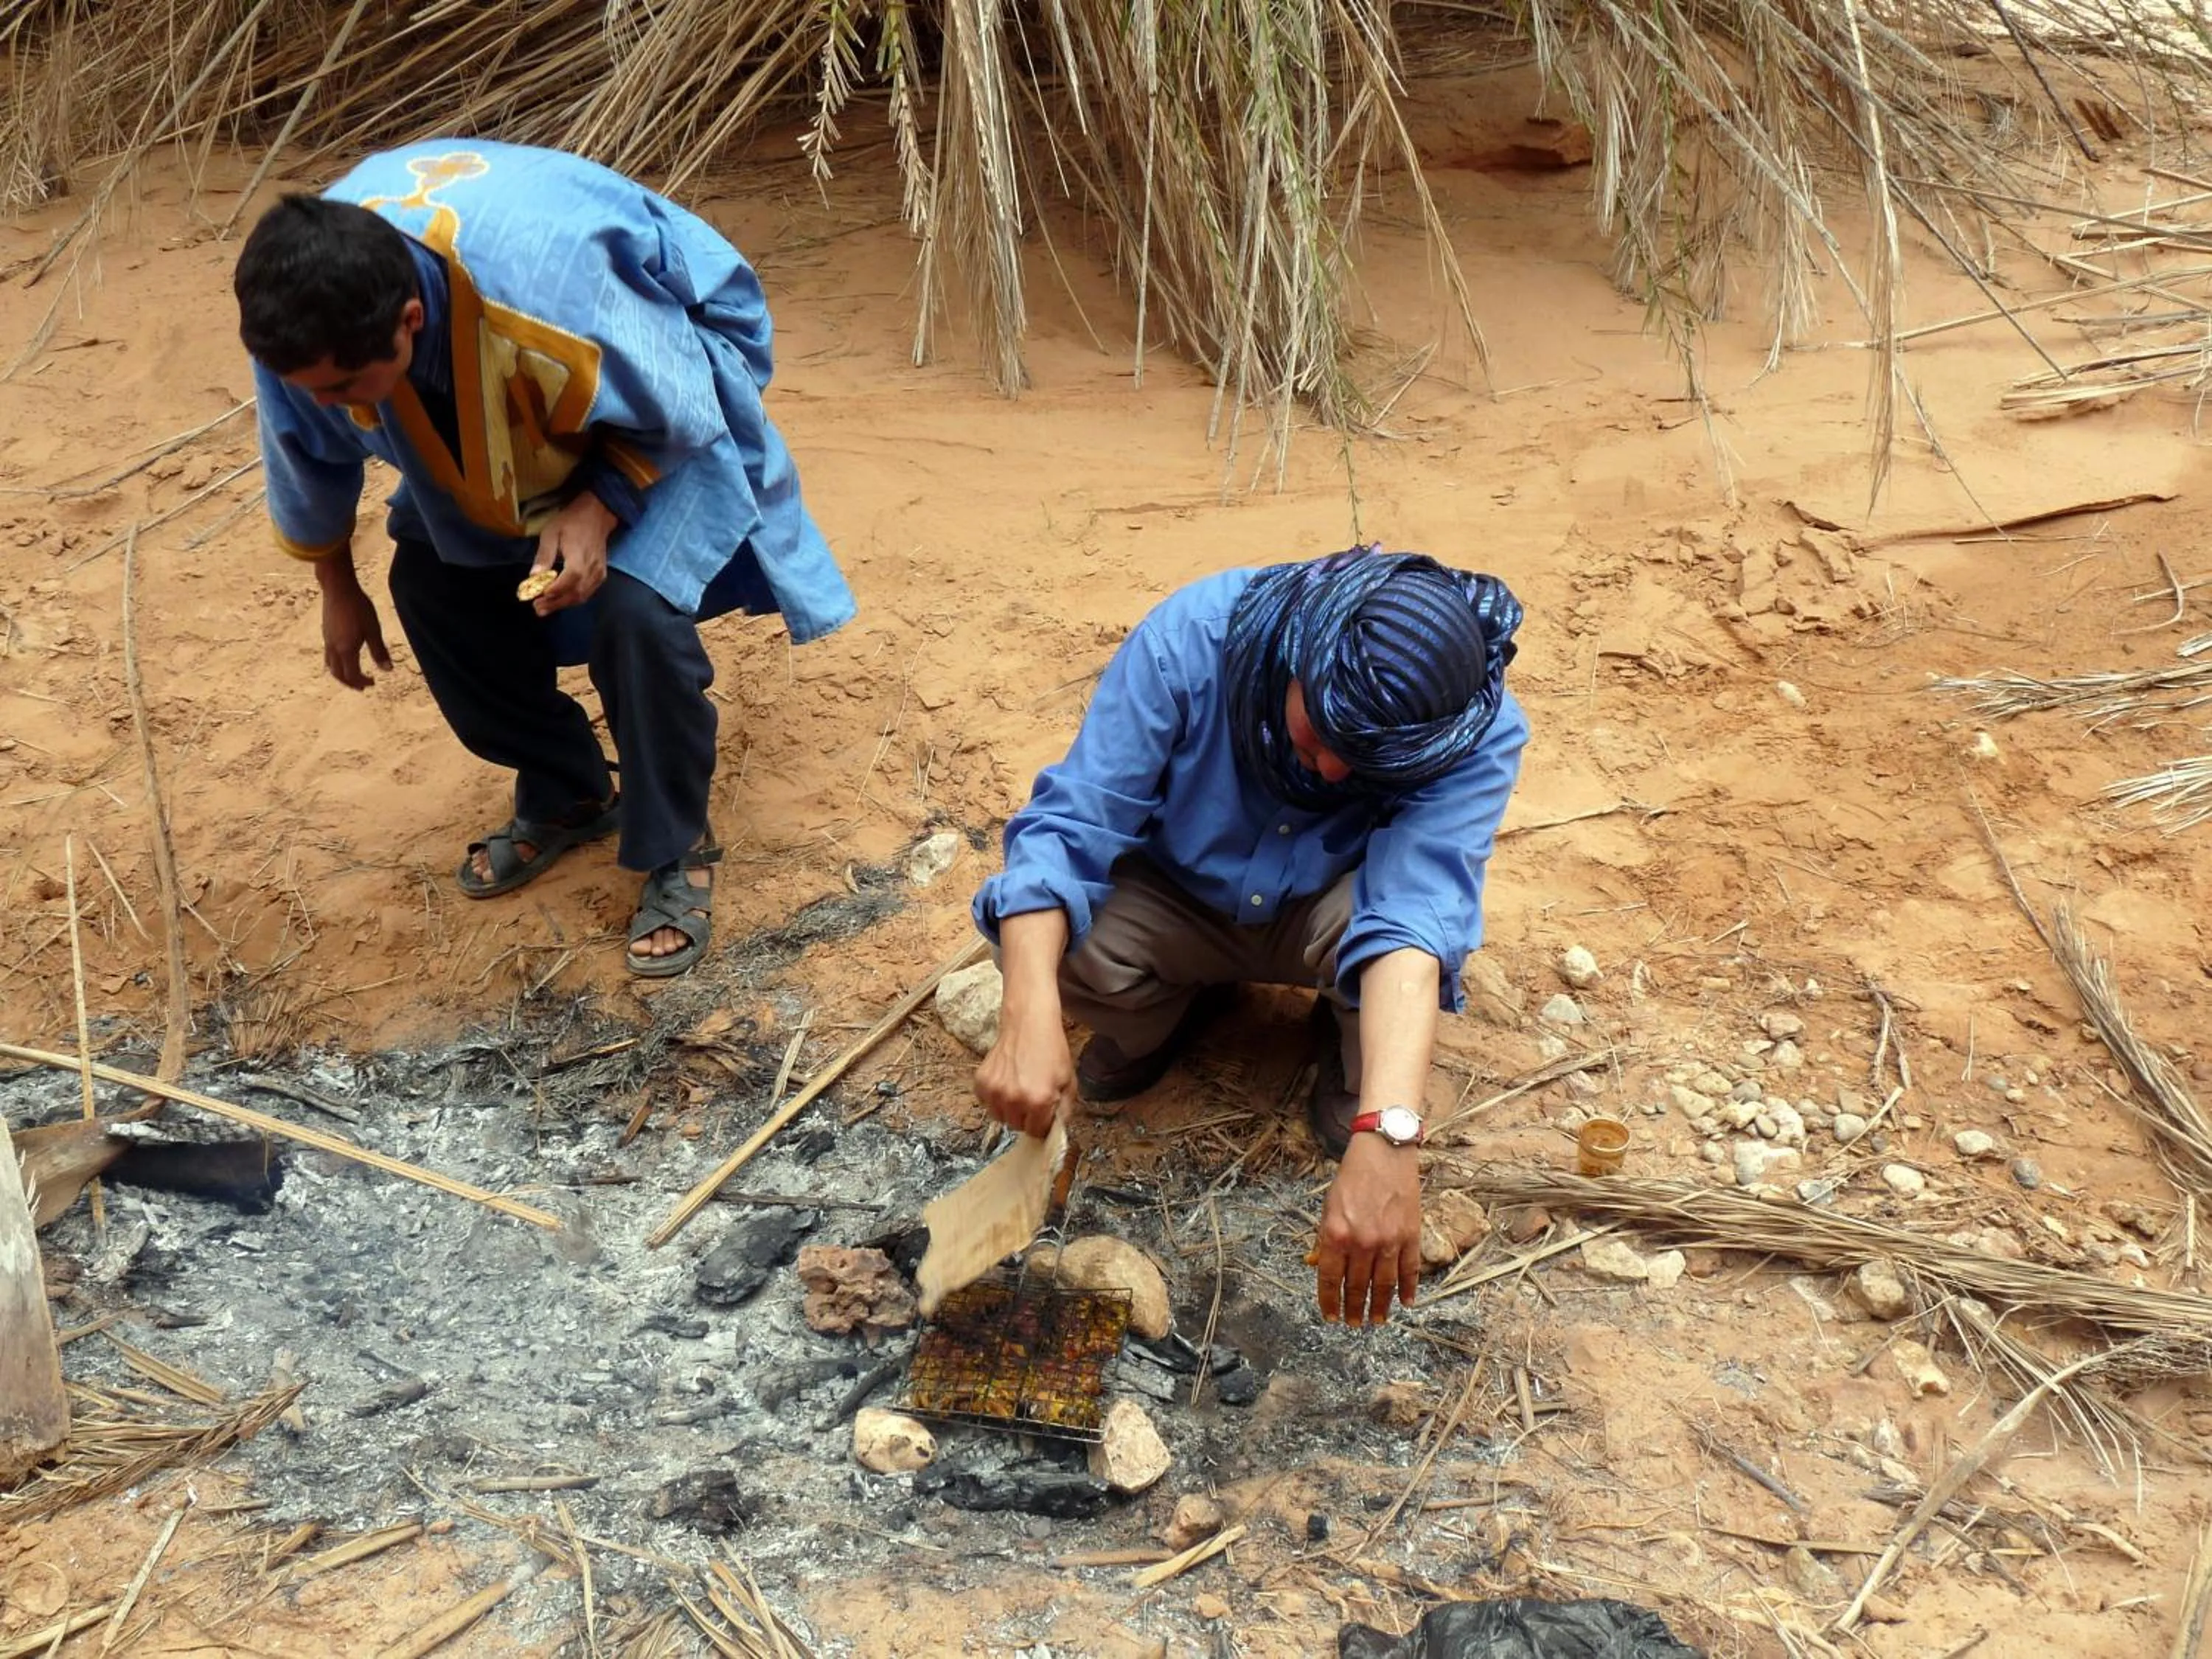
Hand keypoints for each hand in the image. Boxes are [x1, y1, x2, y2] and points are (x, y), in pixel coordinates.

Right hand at [315, 557, 391, 689]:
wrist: (338, 588)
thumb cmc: (358, 607)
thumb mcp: (373, 629)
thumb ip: (379, 651)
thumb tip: (388, 670)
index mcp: (346, 649)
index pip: (352, 675)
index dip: (362, 682)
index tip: (373, 683)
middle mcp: (333, 648)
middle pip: (338, 674)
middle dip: (350, 683)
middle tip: (362, 686)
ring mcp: (327, 640)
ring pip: (331, 665)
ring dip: (342, 674)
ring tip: (352, 675)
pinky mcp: (325, 632)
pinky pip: (328, 655)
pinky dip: (336, 663)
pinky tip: (345, 656)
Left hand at [530, 493, 616, 614]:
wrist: (596, 516)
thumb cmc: (570, 522)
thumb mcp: (551, 533)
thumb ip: (544, 555)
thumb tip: (534, 576)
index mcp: (579, 557)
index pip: (568, 581)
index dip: (554, 591)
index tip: (537, 597)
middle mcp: (592, 569)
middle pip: (575, 593)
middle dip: (555, 603)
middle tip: (537, 609)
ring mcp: (598, 574)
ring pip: (581, 596)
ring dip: (563, 604)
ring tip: (545, 608)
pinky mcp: (600, 576)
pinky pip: (587, 593)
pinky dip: (573, 599)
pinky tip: (560, 601)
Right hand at [974, 1003, 1073, 1138]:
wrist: (1029, 1024)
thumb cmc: (1051, 1051)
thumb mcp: (1068, 1081)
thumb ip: (1064, 1111)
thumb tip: (1056, 1131)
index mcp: (1039, 1101)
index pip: (1037, 1132)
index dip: (1042, 1123)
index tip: (1043, 1113)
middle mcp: (1015, 1100)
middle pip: (1018, 1127)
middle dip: (1026, 1117)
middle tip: (1032, 1097)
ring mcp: (995, 1092)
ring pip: (1001, 1117)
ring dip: (1009, 1110)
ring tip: (1018, 1089)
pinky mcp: (981, 1083)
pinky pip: (987, 1104)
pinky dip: (995, 1098)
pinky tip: (1006, 1082)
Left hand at [1312, 1135, 1422, 1325]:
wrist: (1384, 1151)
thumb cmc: (1352, 1177)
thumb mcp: (1329, 1206)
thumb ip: (1324, 1239)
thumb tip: (1318, 1267)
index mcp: (1336, 1234)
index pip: (1330, 1279)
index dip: (1330, 1301)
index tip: (1331, 1317)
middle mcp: (1362, 1242)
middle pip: (1357, 1286)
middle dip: (1354, 1308)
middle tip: (1354, 1323)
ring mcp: (1389, 1240)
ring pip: (1385, 1284)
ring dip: (1380, 1306)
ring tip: (1377, 1320)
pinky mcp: (1411, 1235)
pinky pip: (1410, 1270)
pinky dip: (1408, 1289)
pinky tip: (1405, 1303)